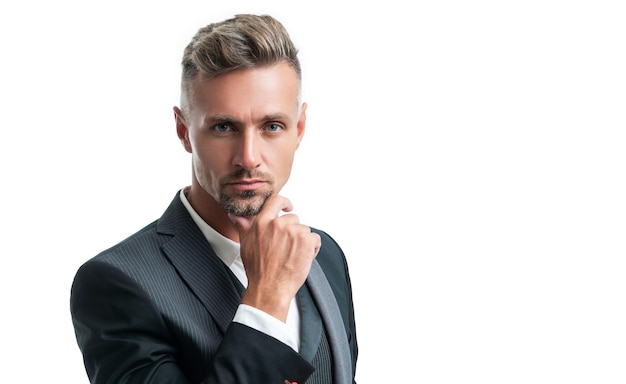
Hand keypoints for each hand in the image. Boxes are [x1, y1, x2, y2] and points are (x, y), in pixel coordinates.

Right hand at [229, 194, 320, 321]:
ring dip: (302, 241)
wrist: (269, 288)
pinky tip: (302, 258)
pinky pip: (315, 239)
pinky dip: (312, 248)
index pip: (275, 200)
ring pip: (304, 230)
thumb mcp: (245, 244)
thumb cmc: (258, 269)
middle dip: (293, 231)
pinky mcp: (306, 241)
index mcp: (262, 222)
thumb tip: (235, 215)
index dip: (284, 202)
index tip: (288, 206)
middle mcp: (278, 224)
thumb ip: (243, 226)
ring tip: (293, 255)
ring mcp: (293, 232)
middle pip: (293, 219)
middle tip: (287, 247)